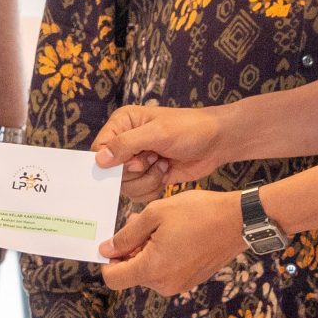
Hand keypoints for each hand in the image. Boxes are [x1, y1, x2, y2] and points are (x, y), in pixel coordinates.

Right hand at [94, 104, 230, 201]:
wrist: (218, 142)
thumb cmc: (190, 129)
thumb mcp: (157, 133)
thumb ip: (126, 144)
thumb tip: (99, 160)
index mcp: (122, 124)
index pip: (99, 149)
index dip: (113, 163)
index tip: (135, 162)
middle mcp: (126, 142)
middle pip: (111, 173)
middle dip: (136, 171)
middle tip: (154, 158)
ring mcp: (137, 161)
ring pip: (126, 186)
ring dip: (147, 180)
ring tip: (163, 164)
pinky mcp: (149, 176)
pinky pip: (139, 194)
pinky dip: (153, 189)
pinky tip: (166, 174)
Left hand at [100, 188, 243, 295]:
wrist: (239, 220)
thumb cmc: (197, 212)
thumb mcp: (155, 214)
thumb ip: (127, 235)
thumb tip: (106, 250)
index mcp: (152, 269)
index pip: (113, 279)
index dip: (108, 261)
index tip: (115, 242)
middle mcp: (164, 284)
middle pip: (131, 274)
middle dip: (130, 250)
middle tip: (143, 223)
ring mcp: (179, 284)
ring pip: (148, 272)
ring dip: (147, 251)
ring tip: (162, 226)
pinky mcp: (190, 280)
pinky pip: (165, 272)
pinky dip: (162, 256)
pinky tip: (174, 235)